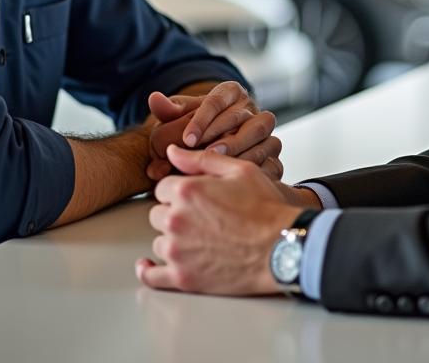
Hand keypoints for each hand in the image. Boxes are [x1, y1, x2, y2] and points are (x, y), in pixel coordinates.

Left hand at [136, 144, 301, 294]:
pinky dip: (148, 271)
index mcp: (187, 190)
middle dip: (174, 213)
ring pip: (159, 242)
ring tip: (198, 239)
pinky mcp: (184, 277)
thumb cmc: (265, 207)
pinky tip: (147, 266)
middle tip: (200, 218)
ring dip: (172, 239)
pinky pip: (153, 277)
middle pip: (158, 214)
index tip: (193, 197)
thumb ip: (200, 159)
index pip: (162, 188)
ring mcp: (178, 250)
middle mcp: (176, 219)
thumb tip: (172, 151)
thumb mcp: (239, 170)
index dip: (178, 190)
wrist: (282, 246)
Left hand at [145, 83, 281, 181]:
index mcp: (231, 93)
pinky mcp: (273, 154)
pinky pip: (272, 157)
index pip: (218, 99)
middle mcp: (251, 109)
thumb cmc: (197, 131)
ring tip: (217, 162)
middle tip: (204, 152)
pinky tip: (237, 179)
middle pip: (241, 117)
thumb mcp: (183, 118)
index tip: (187, 138)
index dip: (203, 118)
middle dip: (221, 134)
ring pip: (261, 134)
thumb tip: (154, 99)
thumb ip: (169, 111)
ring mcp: (266, 131)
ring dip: (239, 148)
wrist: (218, 150)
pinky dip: (256, 167)